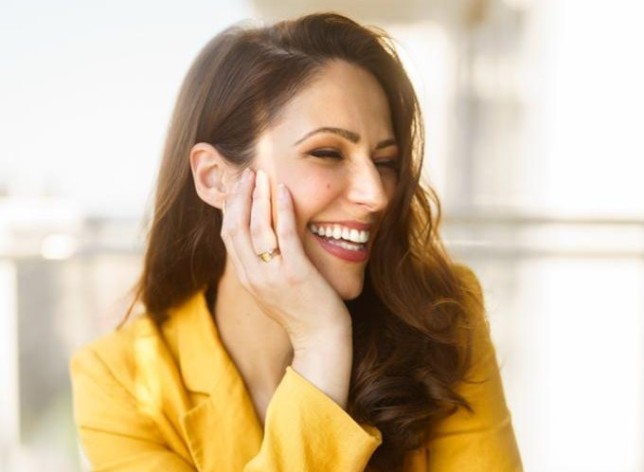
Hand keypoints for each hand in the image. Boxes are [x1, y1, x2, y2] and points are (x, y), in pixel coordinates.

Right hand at [220, 167, 351, 348]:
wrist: (320, 340)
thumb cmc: (303, 312)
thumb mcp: (272, 290)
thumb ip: (262, 267)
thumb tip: (261, 243)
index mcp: (246, 278)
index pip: (228, 235)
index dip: (230, 207)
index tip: (238, 186)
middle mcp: (253, 276)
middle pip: (235, 228)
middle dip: (238, 196)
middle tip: (247, 173)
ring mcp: (272, 275)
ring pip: (255, 228)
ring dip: (257, 197)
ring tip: (261, 175)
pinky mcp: (295, 273)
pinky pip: (284, 235)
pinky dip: (282, 209)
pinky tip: (284, 190)